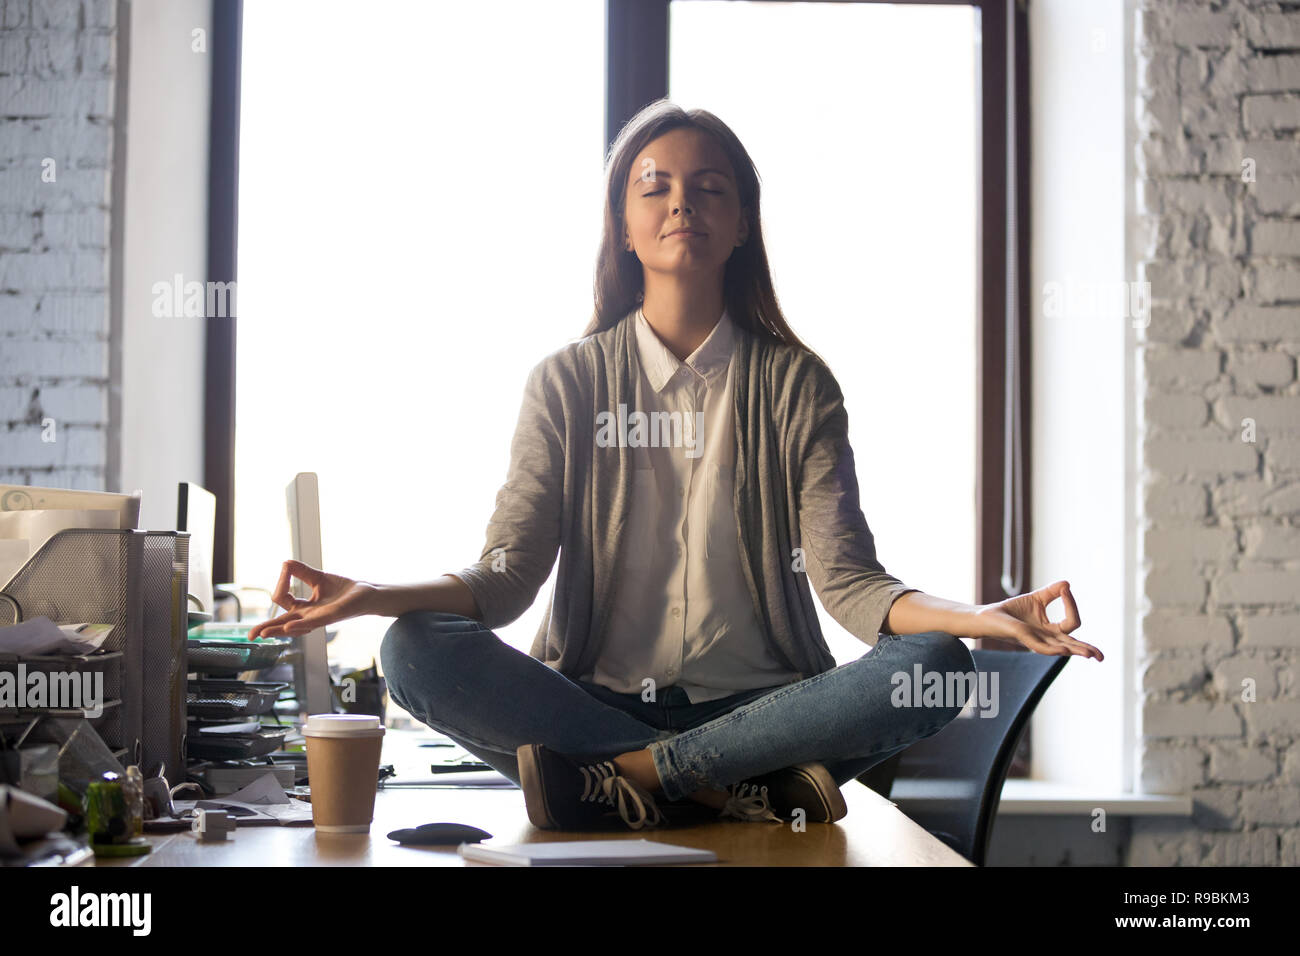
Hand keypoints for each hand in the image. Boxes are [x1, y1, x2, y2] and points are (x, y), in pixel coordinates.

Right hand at [247, 560, 377, 639]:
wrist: (367, 594)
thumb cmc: (343, 589)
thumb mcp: (318, 578)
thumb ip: (301, 572)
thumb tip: (285, 563)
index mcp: (304, 607)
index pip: (282, 599)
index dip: (281, 583)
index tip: (286, 569)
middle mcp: (309, 615)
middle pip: (283, 623)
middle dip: (267, 628)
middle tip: (251, 635)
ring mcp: (320, 618)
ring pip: (295, 626)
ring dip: (279, 629)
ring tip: (264, 633)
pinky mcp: (332, 617)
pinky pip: (313, 621)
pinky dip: (299, 624)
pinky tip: (289, 626)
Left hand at [971, 580, 1101, 660]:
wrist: (988, 615)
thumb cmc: (1011, 611)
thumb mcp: (1036, 598)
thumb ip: (1052, 592)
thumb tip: (1067, 584)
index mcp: (1051, 630)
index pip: (1071, 623)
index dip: (1071, 605)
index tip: (1065, 589)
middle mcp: (1046, 638)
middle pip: (1071, 645)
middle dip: (1086, 650)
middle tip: (1101, 657)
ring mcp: (1036, 640)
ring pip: (1060, 648)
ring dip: (1075, 651)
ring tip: (1090, 655)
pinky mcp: (1023, 638)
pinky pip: (1040, 646)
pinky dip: (1052, 648)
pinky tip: (1063, 650)